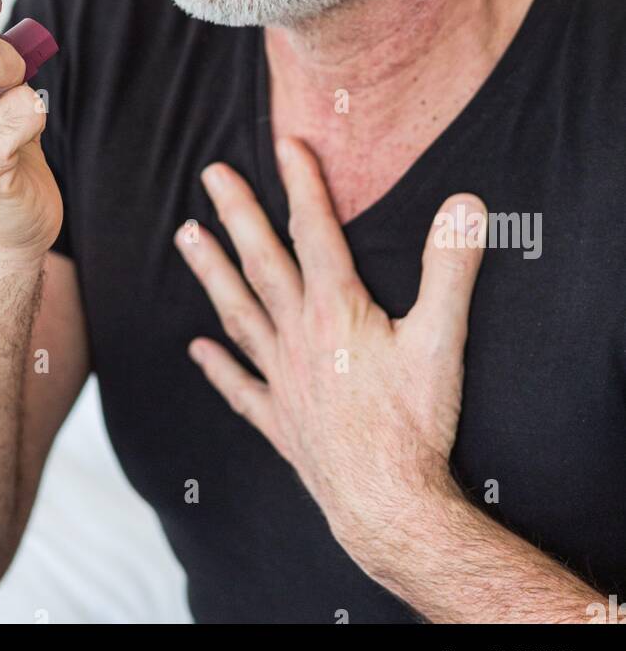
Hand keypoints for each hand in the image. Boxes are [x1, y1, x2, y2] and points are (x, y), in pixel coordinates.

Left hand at [174, 136, 485, 572]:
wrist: (387, 509)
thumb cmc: (415, 426)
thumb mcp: (442, 341)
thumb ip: (450, 269)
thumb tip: (465, 205)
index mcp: (337, 312)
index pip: (315, 232)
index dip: (303, 184)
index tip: (285, 142)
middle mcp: (299, 338)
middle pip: (262, 262)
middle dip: (238, 214)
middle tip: (210, 173)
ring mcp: (284, 380)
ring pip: (239, 312)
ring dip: (212, 272)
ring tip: (184, 236)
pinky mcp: (281, 421)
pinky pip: (241, 387)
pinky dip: (219, 367)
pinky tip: (198, 349)